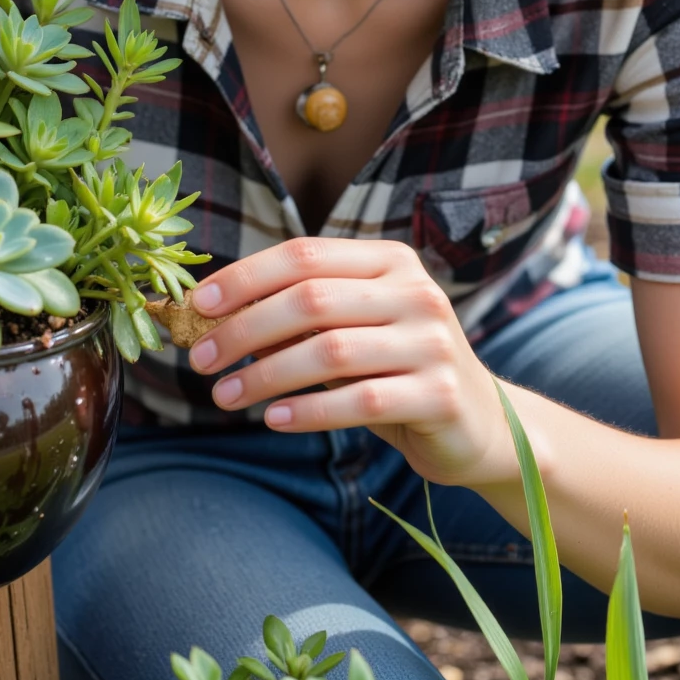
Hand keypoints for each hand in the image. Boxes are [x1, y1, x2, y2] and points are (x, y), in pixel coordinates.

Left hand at [186, 236, 512, 488]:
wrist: (481, 424)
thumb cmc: (397, 371)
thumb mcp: (352, 330)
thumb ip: (301, 316)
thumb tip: (215, 315)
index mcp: (391, 261)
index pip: (305, 255)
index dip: (246, 277)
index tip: (198, 305)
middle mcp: (416, 292)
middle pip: (312, 299)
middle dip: (244, 328)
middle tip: (200, 359)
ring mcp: (432, 342)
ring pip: (331, 350)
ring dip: (266, 374)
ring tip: (225, 395)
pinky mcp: (441, 394)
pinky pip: (361, 401)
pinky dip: (308, 410)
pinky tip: (273, 418)